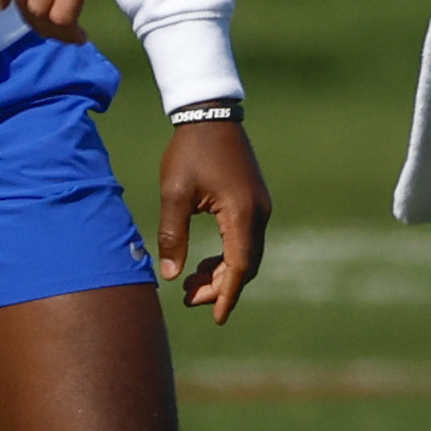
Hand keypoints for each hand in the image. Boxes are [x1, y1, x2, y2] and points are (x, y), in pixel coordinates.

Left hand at [157, 119, 269, 323]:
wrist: (209, 113)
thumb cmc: (189, 151)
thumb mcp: (174, 194)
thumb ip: (172, 235)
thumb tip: (171, 275)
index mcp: (241, 212)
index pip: (239, 265)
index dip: (226, 294)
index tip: (215, 317)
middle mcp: (258, 212)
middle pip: (246, 264)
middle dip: (220, 287)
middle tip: (188, 299)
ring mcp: (259, 206)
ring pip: (247, 253)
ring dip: (223, 272)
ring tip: (191, 283)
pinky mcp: (254, 200)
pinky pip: (245, 239)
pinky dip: (228, 255)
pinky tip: (204, 262)